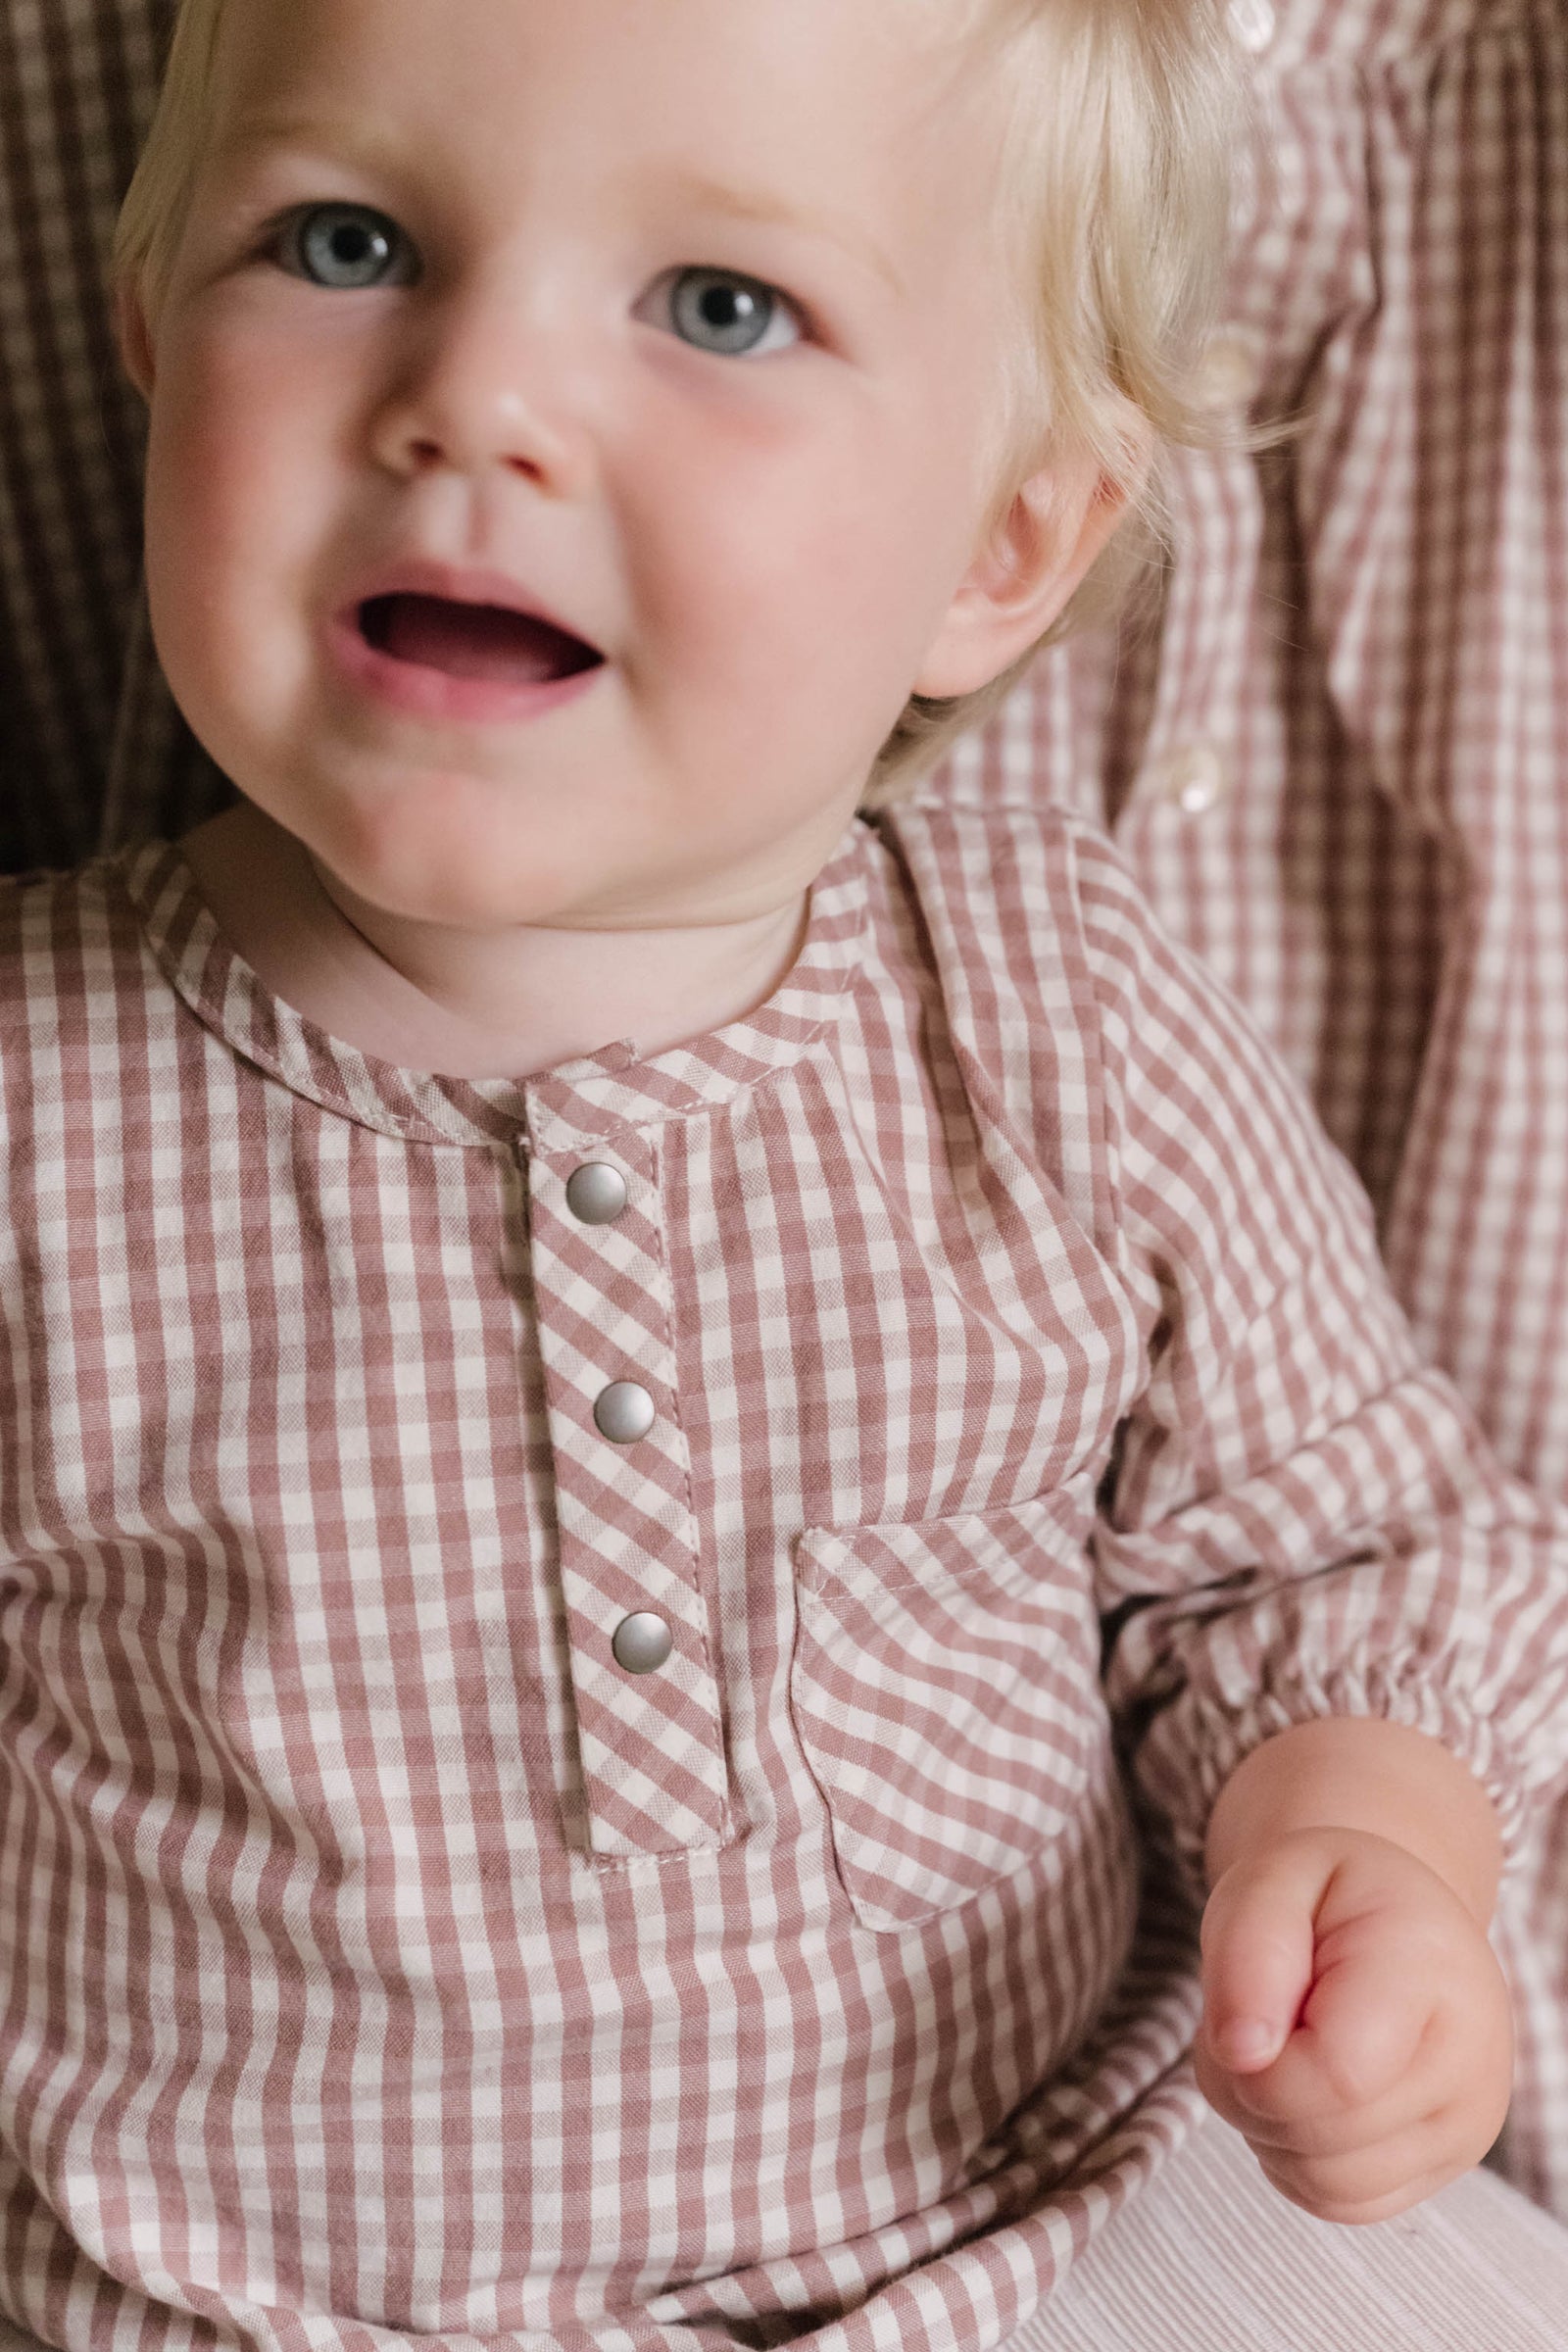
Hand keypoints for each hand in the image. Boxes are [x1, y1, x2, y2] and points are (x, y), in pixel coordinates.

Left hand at [1195, 1825, 1512, 2222]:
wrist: (1396, 1915)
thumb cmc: (1326, 1897)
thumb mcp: (1270, 1879)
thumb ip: (1247, 1954)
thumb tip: (1243, 2055)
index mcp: (1431, 1967)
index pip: (1337, 2074)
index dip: (1259, 2059)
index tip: (1244, 2009)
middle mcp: (1472, 2060)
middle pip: (1321, 2136)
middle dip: (1250, 2085)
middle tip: (1256, 2017)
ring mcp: (1466, 2125)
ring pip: (1326, 2182)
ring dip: (1267, 2125)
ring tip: (1281, 2048)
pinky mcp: (1444, 2167)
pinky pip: (1339, 2202)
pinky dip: (1295, 2157)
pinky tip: (1304, 2090)